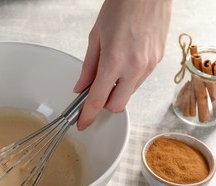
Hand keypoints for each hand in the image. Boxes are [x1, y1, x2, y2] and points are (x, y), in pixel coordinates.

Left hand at [74, 0, 171, 129]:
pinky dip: (128, 80)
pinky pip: (139, 81)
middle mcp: (134, 67)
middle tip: (96, 92)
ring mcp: (148, 66)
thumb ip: (88, 67)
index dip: (88, 115)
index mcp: (114, 61)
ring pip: (129, 94)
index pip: (98, 100)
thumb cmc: (121, 8)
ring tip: (112, 69)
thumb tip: (81, 87)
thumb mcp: (95, 37)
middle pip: (117, 106)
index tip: (82, 123)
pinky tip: (124, 63)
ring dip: (117, 91)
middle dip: (104, 105)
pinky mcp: (157, 61)